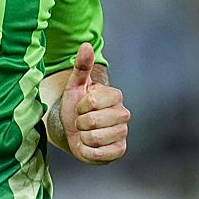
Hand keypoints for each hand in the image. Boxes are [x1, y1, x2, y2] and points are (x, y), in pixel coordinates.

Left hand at [59, 43, 129, 164]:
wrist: (74, 131)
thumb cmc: (76, 107)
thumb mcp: (75, 86)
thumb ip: (81, 66)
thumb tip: (86, 45)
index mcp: (115, 96)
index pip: (92, 102)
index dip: (80, 106)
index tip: (81, 107)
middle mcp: (124, 114)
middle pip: (93, 121)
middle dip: (80, 123)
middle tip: (82, 121)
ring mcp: (123, 133)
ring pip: (95, 138)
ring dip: (83, 137)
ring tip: (85, 133)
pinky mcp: (120, 150)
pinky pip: (99, 154)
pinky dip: (87, 151)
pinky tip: (89, 146)